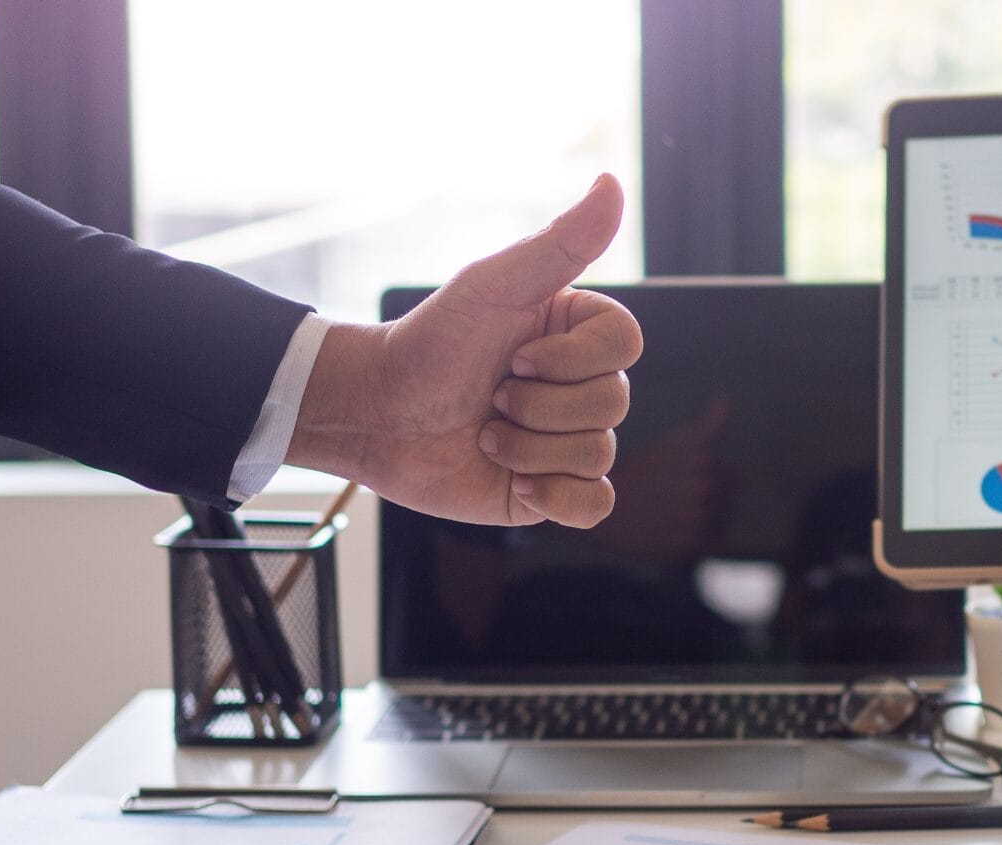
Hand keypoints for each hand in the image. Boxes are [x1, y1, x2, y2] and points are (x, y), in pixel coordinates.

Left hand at [287, 174, 642, 527]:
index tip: (516, 354)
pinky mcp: (551, 490)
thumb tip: (613, 184)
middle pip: (614, 403)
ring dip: (529, 448)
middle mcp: (579, 384)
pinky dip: (560, 497)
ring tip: (485, 433)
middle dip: (540, 406)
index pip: (625, 346)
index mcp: (576, 332)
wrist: (376, 413)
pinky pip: (596, 504)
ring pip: (598, 453)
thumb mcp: (493, 285)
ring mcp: (567, 439)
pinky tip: (520, 483)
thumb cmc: (429, 342)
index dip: (573, 360)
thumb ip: (561, 242)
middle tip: (492, 395)